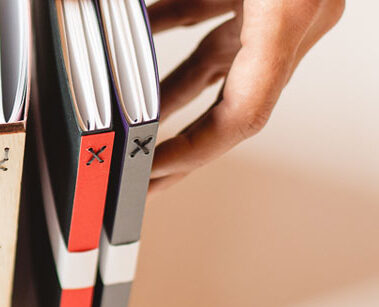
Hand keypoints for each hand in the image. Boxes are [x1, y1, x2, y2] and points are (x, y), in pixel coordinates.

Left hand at [147, 0, 343, 192]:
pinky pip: (206, 14)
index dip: (193, 150)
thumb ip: (190, 4)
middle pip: (228, 105)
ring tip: (131, 123)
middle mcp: (288, 19)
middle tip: (143, 177)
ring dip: (170, 92)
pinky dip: (170, 26)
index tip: (151, 167)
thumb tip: (133, 23)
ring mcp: (275, 5)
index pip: (242, 115)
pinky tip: (139, 37)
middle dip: (183, 145)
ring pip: (214, 62)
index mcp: (288, 17)